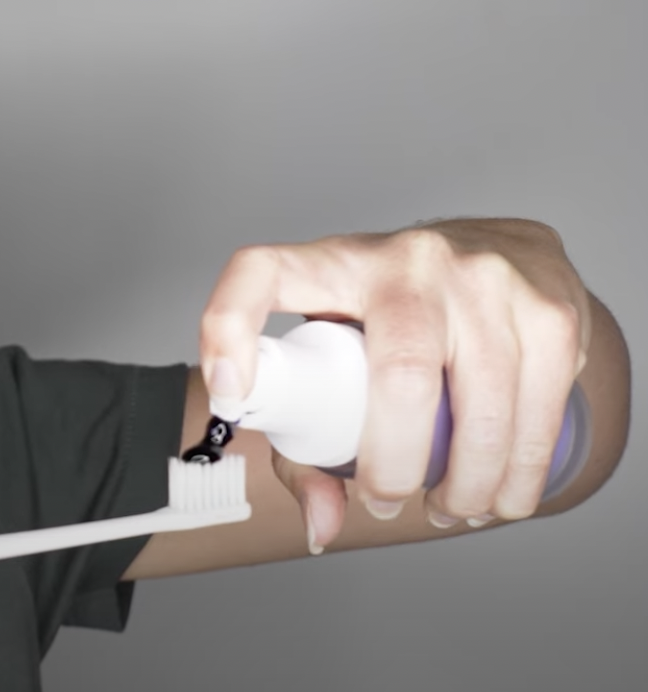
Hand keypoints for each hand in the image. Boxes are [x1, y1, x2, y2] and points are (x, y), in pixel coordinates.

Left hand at [197, 218, 589, 549]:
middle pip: (401, 375)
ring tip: (454, 508)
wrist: (502, 250)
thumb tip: (322, 527)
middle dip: (396, 463)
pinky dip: (522, 468)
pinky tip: (504, 493)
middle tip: (389, 502)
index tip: (228, 392)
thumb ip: (308, 441)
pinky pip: (539, 406)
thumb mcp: (338, 351)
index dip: (230, 325)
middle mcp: (407, 260)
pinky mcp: (549, 306)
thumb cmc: (396, 317)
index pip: (261, 272)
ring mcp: (485, 277)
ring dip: (469, 482)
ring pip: (482, 403)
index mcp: (332, 263)